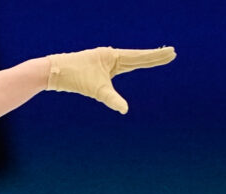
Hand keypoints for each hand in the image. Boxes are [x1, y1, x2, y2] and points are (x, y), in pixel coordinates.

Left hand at [46, 46, 175, 113]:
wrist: (53, 71)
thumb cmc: (74, 78)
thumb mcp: (95, 90)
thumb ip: (111, 99)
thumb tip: (124, 110)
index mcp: (113, 56)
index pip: (140, 57)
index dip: (156, 57)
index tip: (172, 52)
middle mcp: (110, 56)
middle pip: (137, 57)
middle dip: (154, 57)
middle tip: (172, 53)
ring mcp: (103, 61)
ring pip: (128, 61)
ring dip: (143, 59)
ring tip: (157, 57)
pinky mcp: (96, 67)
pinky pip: (118, 65)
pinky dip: (128, 64)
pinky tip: (129, 65)